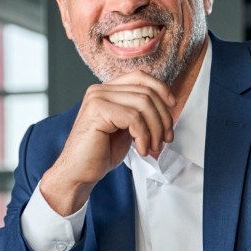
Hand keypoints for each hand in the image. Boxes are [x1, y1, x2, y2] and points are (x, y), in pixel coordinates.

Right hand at [40, 71, 175, 215]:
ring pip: (143, 104)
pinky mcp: (97, 111)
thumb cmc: (99, 154)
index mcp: (106, 91)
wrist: (78, 173)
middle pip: (146, 92)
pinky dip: (143, 136)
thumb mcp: (126, 128)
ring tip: (152, 147)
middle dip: (162, 118)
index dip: (161, 89)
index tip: (172, 108)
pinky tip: (141, 150)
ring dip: (155, 129)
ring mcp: (97, 99)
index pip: (140, 77)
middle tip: (165, 139)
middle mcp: (99, 90)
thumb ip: (140, 114)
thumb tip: (167, 108)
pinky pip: (134, 118)